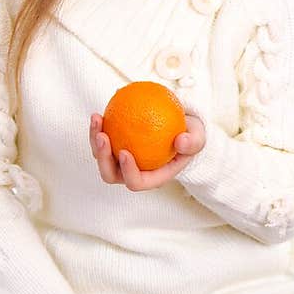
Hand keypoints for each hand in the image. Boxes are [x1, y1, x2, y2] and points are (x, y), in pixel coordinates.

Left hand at [89, 112, 205, 189]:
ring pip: (101, 156)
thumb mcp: (198, 137)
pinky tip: (100, 112)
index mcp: (152, 177)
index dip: (127, 172)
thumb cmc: (189, 136)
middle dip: (102, 158)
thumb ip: (193, 142)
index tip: (124, 151)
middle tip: (103, 136)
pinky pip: (103, 139)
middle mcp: (134, 171)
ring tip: (97, 118)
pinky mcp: (116, 145)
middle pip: (111, 174)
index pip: (136, 182)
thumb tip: (180, 142)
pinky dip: (99, 127)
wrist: (181, 127)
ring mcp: (122, 160)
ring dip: (95, 139)